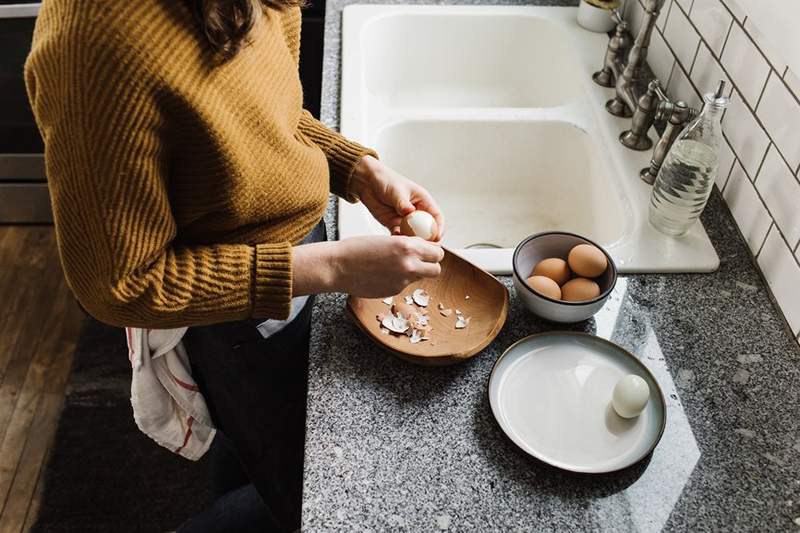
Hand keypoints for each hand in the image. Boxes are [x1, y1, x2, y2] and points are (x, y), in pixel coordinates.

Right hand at [292, 236, 443, 297]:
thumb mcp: (388, 240)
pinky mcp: (394, 291)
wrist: (338, 266)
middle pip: (436, 269)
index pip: (437, 252)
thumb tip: (423, 250)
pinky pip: (405, 285)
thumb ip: (408, 246)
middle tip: (420, 261)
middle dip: (430, 265)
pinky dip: (400, 280)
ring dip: (416, 273)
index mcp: (408, 247)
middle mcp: (409, 265)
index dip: (433, 252)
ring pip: (421, 278)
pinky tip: (385, 274)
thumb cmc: (357, 249)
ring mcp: (402, 281)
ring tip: (398, 266)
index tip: (428, 251)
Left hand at [351, 155, 444, 239]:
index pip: (436, 217)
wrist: (367, 183)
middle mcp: (416, 212)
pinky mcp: (393, 224)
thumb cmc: (386, 180)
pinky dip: (398, 239)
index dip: (439, 228)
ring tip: (406, 243)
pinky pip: (398, 235)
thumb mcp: (396, 191)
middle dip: (426, 239)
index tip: (437, 237)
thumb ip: (403, 203)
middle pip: (427, 230)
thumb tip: (410, 212)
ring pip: (413, 235)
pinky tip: (394, 239)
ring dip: (411, 240)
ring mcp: (405, 220)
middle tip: (422, 245)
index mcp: (423, 201)